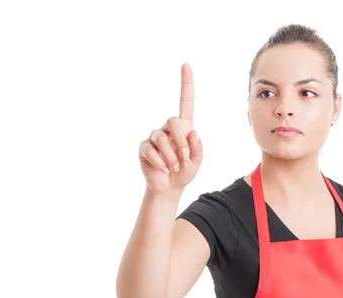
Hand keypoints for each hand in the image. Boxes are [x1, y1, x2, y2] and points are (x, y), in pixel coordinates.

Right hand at [138, 63, 202, 193]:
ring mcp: (155, 137)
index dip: (186, 84)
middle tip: (184, 157)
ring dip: (171, 156)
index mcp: (184, 127)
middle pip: (173, 120)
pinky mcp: (144, 148)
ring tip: (174, 167)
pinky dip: (160, 162)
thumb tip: (192, 133)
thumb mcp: (197, 161)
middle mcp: (168, 128)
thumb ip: (198, 148)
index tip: (186, 65)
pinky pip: (151, 150)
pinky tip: (163, 169)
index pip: (185, 102)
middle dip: (180, 140)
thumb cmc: (184, 171)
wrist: (169, 187)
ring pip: (162, 139)